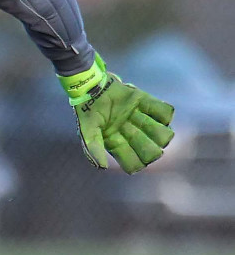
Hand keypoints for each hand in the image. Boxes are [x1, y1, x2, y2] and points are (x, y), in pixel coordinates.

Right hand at [59, 54, 174, 172]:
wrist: (92, 87)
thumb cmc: (88, 111)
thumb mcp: (87, 130)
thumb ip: (93, 147)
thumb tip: (102, 167)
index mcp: (119, 145)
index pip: (136, 163)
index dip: (137, 162)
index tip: (130, 150)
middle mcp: (134, 136)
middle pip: (153, 152)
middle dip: (148, 147)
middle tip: (137, 133)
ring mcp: (143, 120)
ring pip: (164, 135)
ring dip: (157, 129)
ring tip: (143, 120)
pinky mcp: (148, 104)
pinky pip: (166, 113)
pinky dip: (163, 112)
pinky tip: (147, 108)